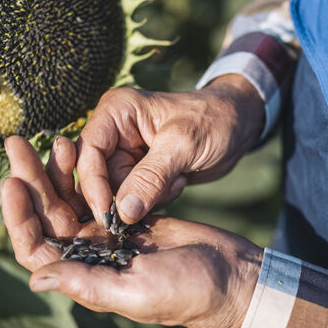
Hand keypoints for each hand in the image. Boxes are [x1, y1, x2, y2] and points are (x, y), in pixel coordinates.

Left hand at [1, 136, 261, 327]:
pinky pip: (96, 190)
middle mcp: (89, 256)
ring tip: (52, 138)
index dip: (19, 217)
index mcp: (85, 276)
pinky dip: (85, 170)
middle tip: (17, 144)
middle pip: (47, 216)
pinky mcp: (127, 217)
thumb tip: (35, 279)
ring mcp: (108, 235)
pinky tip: (79, 145)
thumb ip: (87, 283)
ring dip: (55, 171)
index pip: (36, 247)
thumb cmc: (187, 291)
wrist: (230, 276)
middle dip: (31, 180)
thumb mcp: (136, 290)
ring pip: (69, 199)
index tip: (13, 182)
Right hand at [77, 74, 263, 223]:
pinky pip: (134, 199)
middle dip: (128, 194)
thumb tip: (122, 212)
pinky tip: (178, 182)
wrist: (239, 125)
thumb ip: (151, 177)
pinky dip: (156, 199)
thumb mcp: (184, 145)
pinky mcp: (139, 173)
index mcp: (116, 112)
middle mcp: (113, 132)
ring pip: (117, 193)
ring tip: (176, 180)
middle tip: (162, 191)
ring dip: (147, 198)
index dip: (93, 186)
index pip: (88, 153)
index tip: (108, 215)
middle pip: (98, 177)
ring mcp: (125, 154)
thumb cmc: (214, 121)